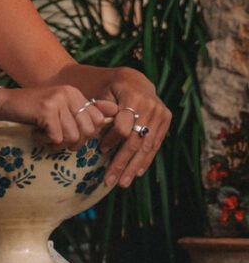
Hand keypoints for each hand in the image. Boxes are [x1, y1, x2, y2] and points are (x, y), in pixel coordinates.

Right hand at [0, 86, 117, 150]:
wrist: (4, 104)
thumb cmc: (33, 111)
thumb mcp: (61, 109)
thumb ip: (86, 110)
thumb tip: (116, 110)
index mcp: (75, 93)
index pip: (98, 121)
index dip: (86, 134)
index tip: (67, 132)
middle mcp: (69, 93)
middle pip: (88, 131)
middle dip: (73, 142)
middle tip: (55, 137)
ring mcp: (58, 100)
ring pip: (73, 137)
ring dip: (57, 143)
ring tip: (44, 135)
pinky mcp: (46, 109)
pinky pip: (57, 138)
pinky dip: (46, 142)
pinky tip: (35, 133)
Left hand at [100, 68, 171, 188]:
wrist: (134, 79)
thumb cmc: (112, 88)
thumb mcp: (103, 93)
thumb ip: (99, 110)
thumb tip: (95, 129)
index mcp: (133, 96)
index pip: (123, 127)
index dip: (111, 141)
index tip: (100, 150)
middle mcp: (151, 105)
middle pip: (136, 141)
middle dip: (123, 163)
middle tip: (111, 181)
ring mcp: (161, 113)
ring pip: (147, 146)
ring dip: (134, 167)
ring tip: (123, 182)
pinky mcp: (166, 120)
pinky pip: (155, 144)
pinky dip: (145, 159)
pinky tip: (137, 172)